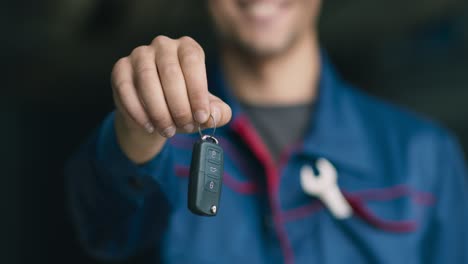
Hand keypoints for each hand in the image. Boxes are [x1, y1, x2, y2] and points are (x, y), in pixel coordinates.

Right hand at [111, 36, 231, 162]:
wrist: (153, 116)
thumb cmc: (184, 107)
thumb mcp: (205, 111)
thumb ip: (219, 113)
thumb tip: (214, 114)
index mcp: (187, 48)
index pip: (193, 62)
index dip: (198, 91)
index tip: (201, 117)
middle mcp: (163, 45)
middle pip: (171, 72)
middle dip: (179, 105)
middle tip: (185, 126)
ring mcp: (139, 55)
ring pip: (147, 81)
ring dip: (159, 111)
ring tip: (168, 130)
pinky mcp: (120, 69)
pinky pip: (126, 90)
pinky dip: (138, 112)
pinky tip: (149, 126)